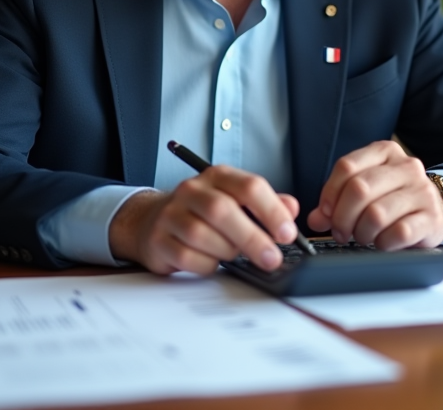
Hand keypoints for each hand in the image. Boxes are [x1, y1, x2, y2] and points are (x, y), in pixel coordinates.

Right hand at [108, 166, 299, 275]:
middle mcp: (192, 190)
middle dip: (252, 238)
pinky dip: (206, 265)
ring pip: (202, 235)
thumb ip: (266, 204)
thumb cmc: (202, 212)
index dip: (272, 211)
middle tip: (272, 258)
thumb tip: (291, 208)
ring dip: (226, 251)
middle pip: (223, 210)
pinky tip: (211, 262)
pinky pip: (186, 257)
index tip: (287, 233)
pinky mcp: (158, 240)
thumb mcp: (236, 201)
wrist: (152, 221)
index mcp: (217, 177)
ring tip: (233, 255)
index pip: (249, 186)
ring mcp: (171, 214)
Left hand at [307, 139, 442, 249]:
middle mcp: (406, 167)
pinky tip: (383, 242)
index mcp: (385, 152)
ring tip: (363, 237)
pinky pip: (398, 233)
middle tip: (340, 232)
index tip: (325, 213)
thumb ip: (337, 201)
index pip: (347, 166)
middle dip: (342, 217)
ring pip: (376, 213)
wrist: (434, 211)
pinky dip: (383, 243)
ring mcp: (422, 191)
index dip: (329, 194)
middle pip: (359, 189)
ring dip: (362, 232)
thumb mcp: (366, 191)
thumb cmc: (394, 200)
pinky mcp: (432, 217)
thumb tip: (315, 219)